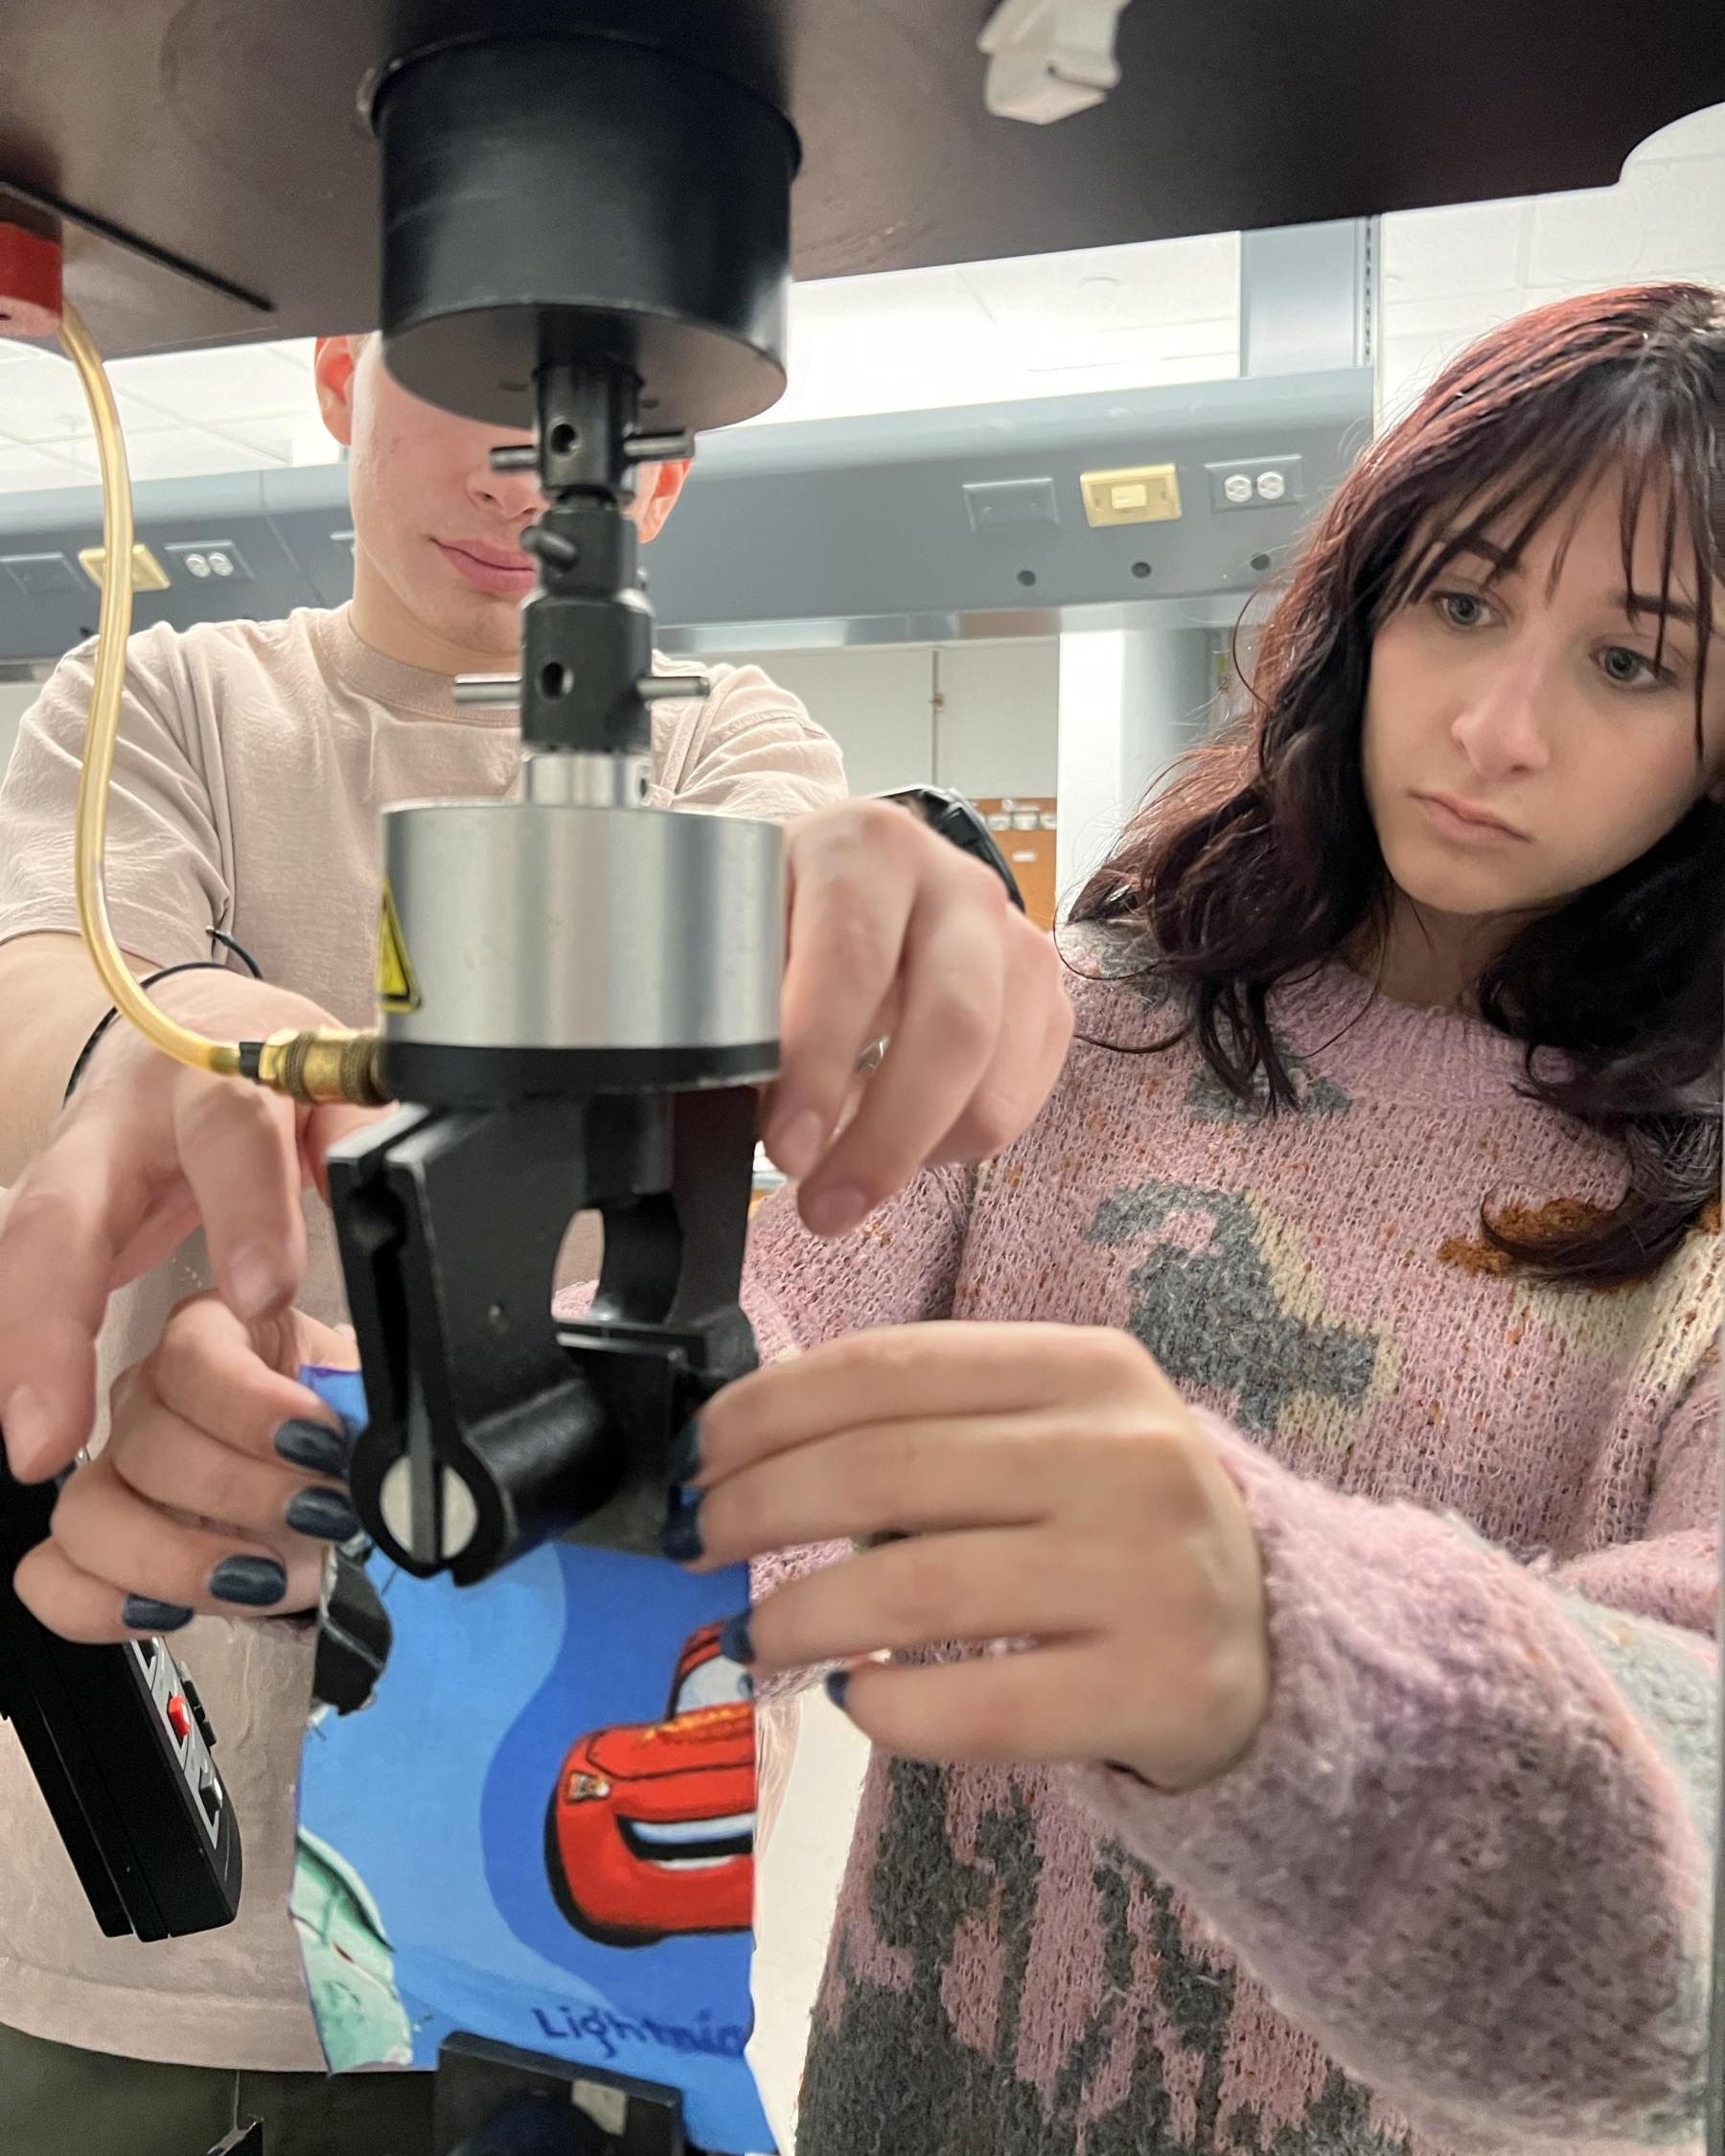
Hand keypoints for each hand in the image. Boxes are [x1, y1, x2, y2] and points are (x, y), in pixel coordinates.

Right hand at [0, 971, 384, 1484]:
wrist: (196, 1031)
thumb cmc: (271, 1073)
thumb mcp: (331, 1077)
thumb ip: (365, 1124)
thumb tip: (410, 1174)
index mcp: (215, 1078)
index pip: (229, 1133)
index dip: (245, 1211)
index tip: (264, 1296)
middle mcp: (118, 1124)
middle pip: (66, 1209)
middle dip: (56, 1314)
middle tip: (62, 1422)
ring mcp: (65, 1173)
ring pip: (26, 1254)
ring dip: (25, 1353)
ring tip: (38, 1450)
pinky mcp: (42, 1217)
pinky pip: (18, 1283)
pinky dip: (22, 1356)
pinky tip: (31, 1431)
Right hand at [13, 1292, 360, 1640]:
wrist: (334, 1508)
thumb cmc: (345, 1446)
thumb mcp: (368, 1405)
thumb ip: (363, 1399)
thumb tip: (368, 1423)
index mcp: (216, 1335)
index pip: (195, 1353)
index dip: (251, 1404)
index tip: (318, 1442)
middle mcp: (149, 1395)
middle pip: (149, 1439)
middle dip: (242, 1489)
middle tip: (318, 1513)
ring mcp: (112, 1471)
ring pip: (89, 1511)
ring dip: (176, 1556)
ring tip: (261, 1577)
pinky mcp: (91, 1546)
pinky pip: (53, 1575)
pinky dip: (105, 1603)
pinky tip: (173, 1611)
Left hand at [668, 1324, 1270, 1792]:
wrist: (1283, 1643)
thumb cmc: (1126, 1528)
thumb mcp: (1063, 1434)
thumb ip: (939, 1424)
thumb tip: (750, 1456)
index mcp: (1091, 1369)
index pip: (892, 1366)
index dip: (771, 1407)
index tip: (703, 1451)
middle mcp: (1126, 1455)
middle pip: (885, 1470)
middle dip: (760, 1505)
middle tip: (702, 1540)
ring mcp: (1147, 1573)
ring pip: (914, 1590)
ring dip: (799, 1614)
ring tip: (752, 1632)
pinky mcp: (1156, 1689)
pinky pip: (976, 1706)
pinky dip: (886, 1708)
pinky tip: (854, 1699)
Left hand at [764, 801, 1072, 1239]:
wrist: (852, 879)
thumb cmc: (784, 913)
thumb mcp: (739, 931)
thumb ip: (738, 1005)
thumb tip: (741, 1101)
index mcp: (868, 848)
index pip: (856, 960)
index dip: (821, 1064)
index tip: (787, 1148)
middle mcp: (959, 884)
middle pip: (955, 1025)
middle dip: (886, 1137)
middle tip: (824, 1207)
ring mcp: (1017, 942)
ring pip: (994, 1081)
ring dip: (915, 1155)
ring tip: (844, 1179)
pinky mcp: (1046, 1001)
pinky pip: (1017, 1104)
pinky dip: (952, 1145)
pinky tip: (896, 1133)